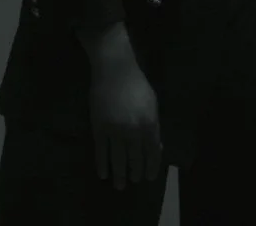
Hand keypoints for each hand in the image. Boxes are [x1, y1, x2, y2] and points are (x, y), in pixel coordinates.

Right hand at [88, 59, 163, 189]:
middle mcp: (133, 130)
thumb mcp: (152, 104)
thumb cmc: (136, 85)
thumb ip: (154, 126)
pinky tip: (103, 174)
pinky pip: (101, 152)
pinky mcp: (99, 128)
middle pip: (135, 159)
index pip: (153, 152)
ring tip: (120, 185)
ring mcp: (115, 130)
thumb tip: (156, 148)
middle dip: (135, 173)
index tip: (149, 177)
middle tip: (133, 181)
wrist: (114, 70)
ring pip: (118, 159)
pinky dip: (102, 165)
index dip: (151, 167)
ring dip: (119, 175)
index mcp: (149, 123)